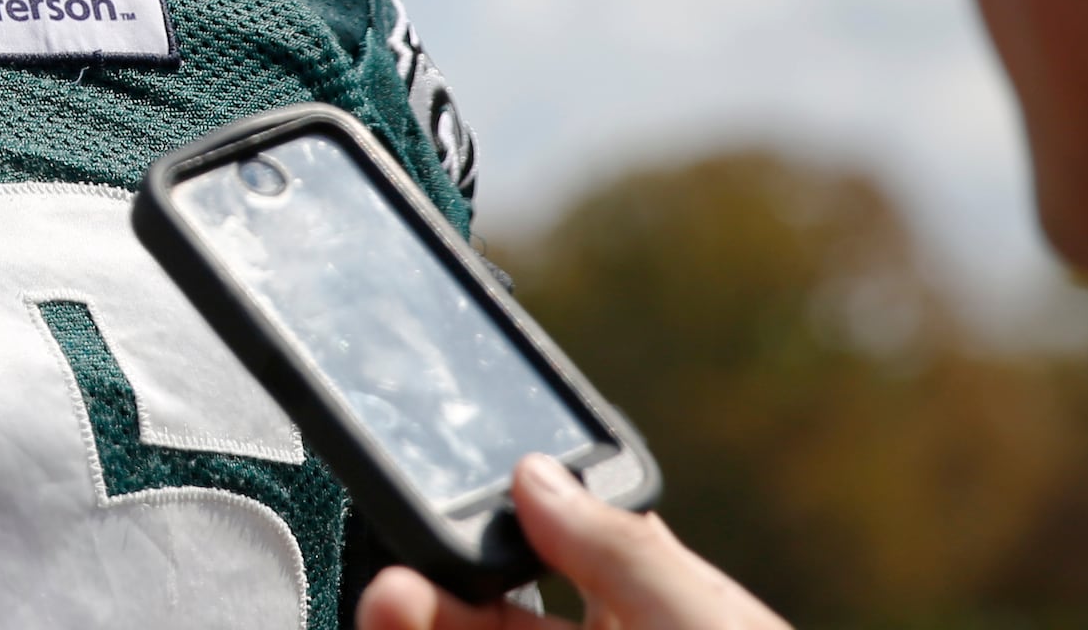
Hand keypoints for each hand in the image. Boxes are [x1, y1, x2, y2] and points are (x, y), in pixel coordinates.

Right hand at [356, 456, 791, 629]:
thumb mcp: (702, 620)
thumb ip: (617, 549)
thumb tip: (534, 473)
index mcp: (648, 616)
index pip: (549, 559)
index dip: (488, 535)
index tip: (440, 516)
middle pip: (488, 624)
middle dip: (429, 598)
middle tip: (391, 591)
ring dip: (418, 629)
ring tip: (386, 608)